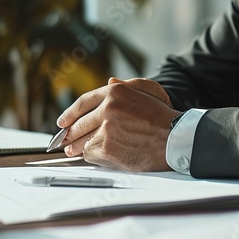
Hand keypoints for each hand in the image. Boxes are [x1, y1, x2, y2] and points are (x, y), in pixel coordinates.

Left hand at [56, 78, 178, 170]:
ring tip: (73, 151)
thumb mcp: (147, 92)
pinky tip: (94, 156)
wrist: (175, 138)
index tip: (63, 121)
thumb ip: (124, 87)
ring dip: (76, 147)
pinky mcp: (107, 146)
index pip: (83, 102)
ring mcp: (106, 127)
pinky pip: (90, 153)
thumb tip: (108, 82)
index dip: (70, 113)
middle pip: (79, 123)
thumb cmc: (163, 117)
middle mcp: (108, 107)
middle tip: (65, 140)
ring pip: (82, 139)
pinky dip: (90, 156)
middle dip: (70, 133)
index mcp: (116, 92)